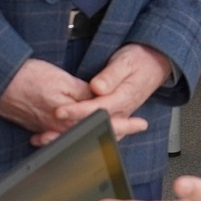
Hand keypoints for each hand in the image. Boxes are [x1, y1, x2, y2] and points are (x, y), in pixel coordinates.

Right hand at [0, 58, 145, 147]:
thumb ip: (84, 94)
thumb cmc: (27, 79)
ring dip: (98, 130)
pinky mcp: (39, 125)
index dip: (124, 123)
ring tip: (116, 128)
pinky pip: (63, 133)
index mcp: (69, 117)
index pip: (103, 123)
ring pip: (80, 133)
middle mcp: (60, 127)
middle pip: (94, 132)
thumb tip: (103, 102)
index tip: (140, 123)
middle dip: (117, 130)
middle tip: (136, 126)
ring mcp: (49, 128)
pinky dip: (75, 133)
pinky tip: (80, 132)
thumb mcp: (62, 81)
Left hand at [51, 43, 165, 141]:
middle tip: (46, 136)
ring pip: (93, 132)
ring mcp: (116, 116)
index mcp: (122, 99)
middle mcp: (119, 112)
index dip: (77, 112)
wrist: (154, 64)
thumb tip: (98, 88)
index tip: (59, 111)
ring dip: (69, 137)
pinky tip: (59, 136)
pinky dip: (76, 135)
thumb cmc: (138, 61)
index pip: (97, 109)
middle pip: (93, 126)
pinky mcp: (112, 116)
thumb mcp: (126, 62)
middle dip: (68, 132)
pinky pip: (94, 129)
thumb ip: (111, 76)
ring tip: (46, 140)